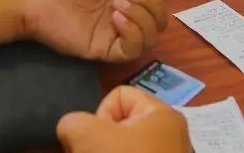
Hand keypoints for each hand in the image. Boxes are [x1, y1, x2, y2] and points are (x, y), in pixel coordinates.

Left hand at [17, 0, 166, 61]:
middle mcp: (120, 13)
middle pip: (158, 20)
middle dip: (153, 3)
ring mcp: (111, 32)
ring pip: (149, 37)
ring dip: (144, 16)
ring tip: (120, 2)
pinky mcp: (101, 48)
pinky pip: (131, 50)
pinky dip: (132, 32)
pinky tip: (116, 16)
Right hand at [57, 85, 190, 151]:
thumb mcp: (87, 135)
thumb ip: (72, 122)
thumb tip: (72, 129)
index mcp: (163, 114)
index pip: (118, 95)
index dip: (101, 115)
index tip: (100, 138)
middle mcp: (171, 133)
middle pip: (120, 123)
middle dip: (101, 139)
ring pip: (123, 146)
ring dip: (106, 152)